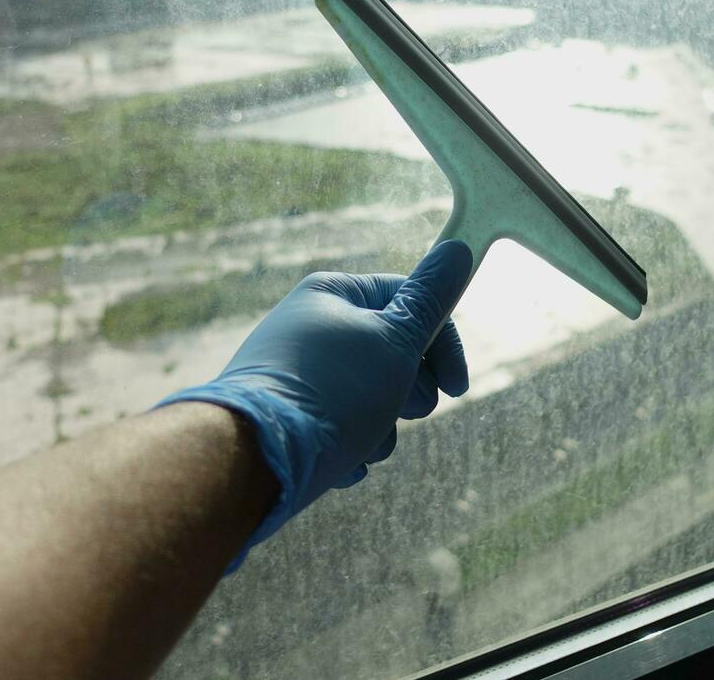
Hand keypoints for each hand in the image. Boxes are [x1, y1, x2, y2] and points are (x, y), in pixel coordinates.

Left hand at [157, 239, 472, 567]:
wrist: (254, 456)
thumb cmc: (334, 392)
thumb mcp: (396, 340)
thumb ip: (431, 299)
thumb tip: (459, 248)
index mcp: (333, 293)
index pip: (409, 301)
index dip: (442, 343)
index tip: (456, 389)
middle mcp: (309, 326)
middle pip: (389, 352)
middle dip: (407, 391)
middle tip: (408, 410)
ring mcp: (293, 373)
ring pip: (366, 396)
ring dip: (379, 427)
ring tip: (365, 444)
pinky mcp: (284, 417)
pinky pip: (334, 427)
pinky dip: (348, 447)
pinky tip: (342, 464)